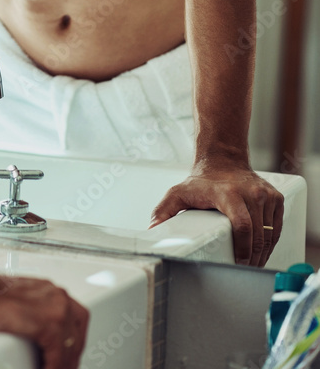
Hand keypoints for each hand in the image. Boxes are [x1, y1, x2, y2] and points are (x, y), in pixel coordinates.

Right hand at [0, 271, 88, 368]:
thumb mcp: (13, 303)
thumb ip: (26, 315)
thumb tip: (26, 335)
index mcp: (49, 291)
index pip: (75, 321)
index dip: (72, 344)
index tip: (65, 358)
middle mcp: (57, 296)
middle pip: (77, 335)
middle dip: (70, 356)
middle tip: (61, 367)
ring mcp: (55, 308)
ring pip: (71, 347)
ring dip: (63, 364)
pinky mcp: (47, 323)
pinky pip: (58, 356)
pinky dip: (54, 367)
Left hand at [149, 161, 284, 266]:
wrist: (222, 160)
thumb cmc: (202, 181)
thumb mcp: (179, 192)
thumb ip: (164, 210)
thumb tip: (153, 230)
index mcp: (228, 193)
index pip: (242, 225)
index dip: (243, 249)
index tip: (240, 263)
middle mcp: (250, 192)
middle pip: (257, 235)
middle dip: (252, 257)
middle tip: (244, 270)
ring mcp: (265, 194)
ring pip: (269, 234)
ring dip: (263, 253)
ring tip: (252, 264)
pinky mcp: (275, 197)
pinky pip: (276, 227)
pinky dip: (271, 242)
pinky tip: (261, 250)